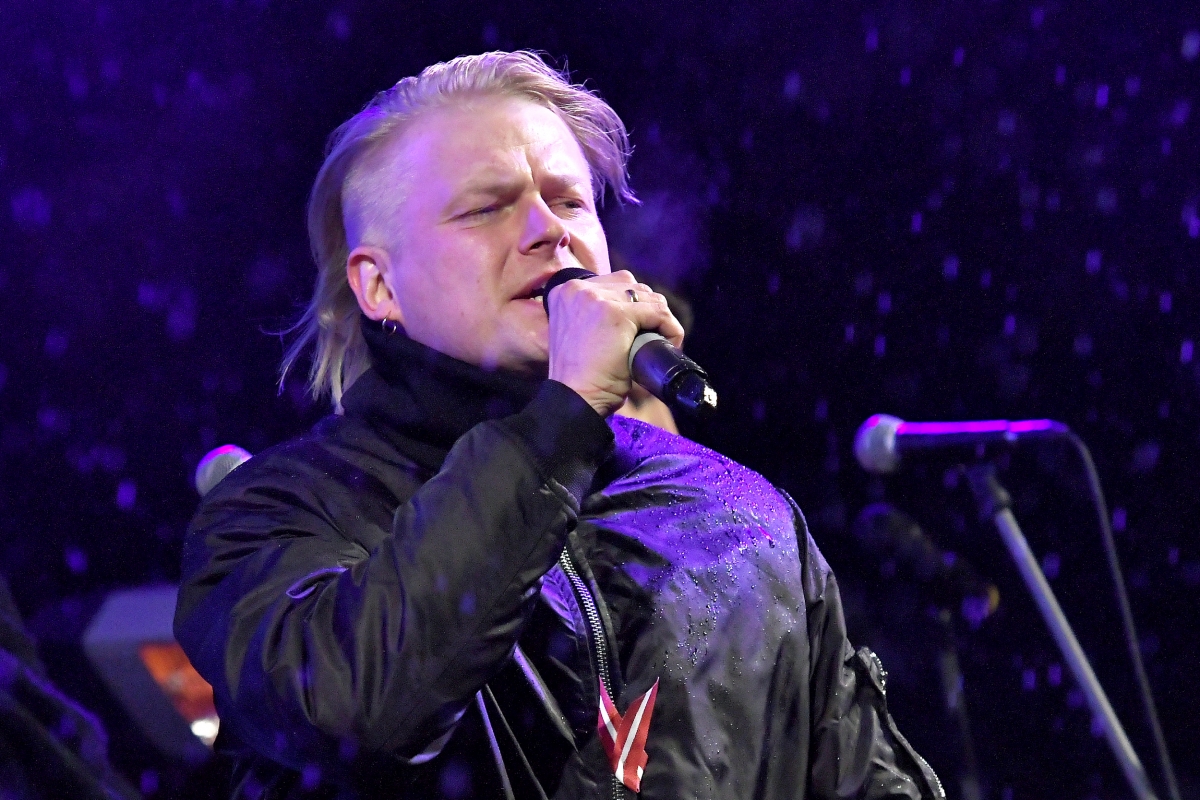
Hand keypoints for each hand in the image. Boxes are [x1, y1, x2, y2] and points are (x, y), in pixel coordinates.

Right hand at [546, 271, 684, 416]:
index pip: (614, 283)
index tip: (638, 329)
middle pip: (632, 285)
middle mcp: (577, 289)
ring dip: (659, 318)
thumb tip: (632, 310)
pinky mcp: (616, 314)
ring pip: (648, 296)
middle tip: (650, 337)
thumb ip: (593, 315)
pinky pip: (658, 313)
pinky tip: (670, 344)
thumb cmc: (579, 377)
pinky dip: (670, 329)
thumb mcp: (579, 333)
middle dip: (647, 309)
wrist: (574, 399)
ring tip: (659, 342)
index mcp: (566, 291)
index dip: (632, 304)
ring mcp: (596, 299)